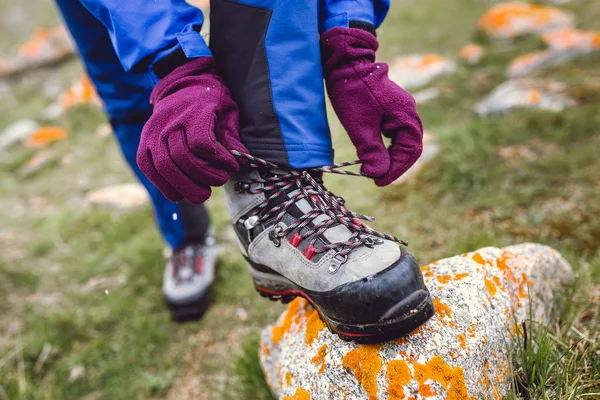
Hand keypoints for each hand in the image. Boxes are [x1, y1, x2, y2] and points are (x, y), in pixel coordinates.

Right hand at [137, 57, 247, 203]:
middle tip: (220, 181)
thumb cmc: (211, 104)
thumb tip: (243, 163)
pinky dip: (165, 186)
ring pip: (164, 166)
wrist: (183, 88)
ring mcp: (153, 134)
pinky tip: (181, 193)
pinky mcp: (144, 145)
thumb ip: (233, 137)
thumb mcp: (228, 113)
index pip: (201, 142)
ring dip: (186, 187)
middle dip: (204, 177)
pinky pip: (149, 169)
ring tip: (203, 193)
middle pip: (183, 158)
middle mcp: (169, 122)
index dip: (219, 160)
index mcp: (194, 112)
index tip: (233, 166)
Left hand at [321, 27, 422, 185]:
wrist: (346, 62)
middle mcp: (409, 113)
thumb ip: (371, 151)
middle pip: (409, 147)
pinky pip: (395, 132)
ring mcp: (401, 110)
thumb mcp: (360, 127)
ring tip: (375, 169)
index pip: (409, 151)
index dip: (395, 170)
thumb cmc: (353, 92)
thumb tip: (378, 174)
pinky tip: (375, 152)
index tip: (378, 181)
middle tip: (377, 178)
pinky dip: (387, 146)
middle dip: (394, 165)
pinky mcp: (391, 108)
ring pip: (402, 140)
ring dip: (391, 156)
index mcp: (406, 116)